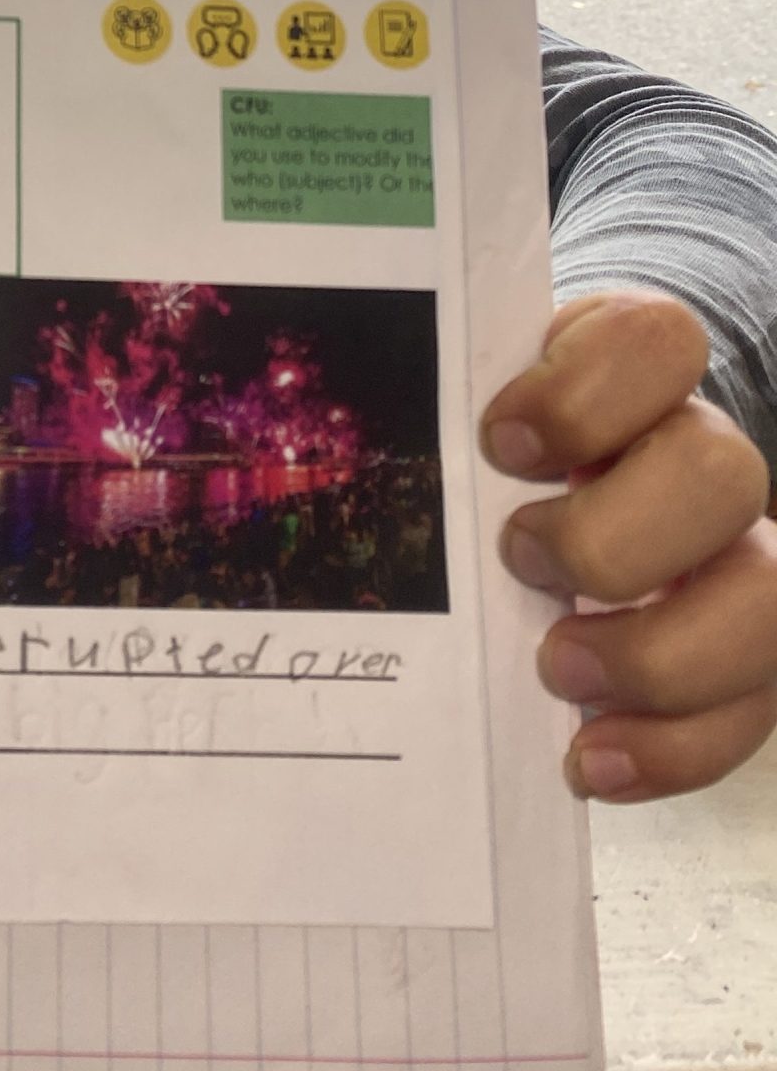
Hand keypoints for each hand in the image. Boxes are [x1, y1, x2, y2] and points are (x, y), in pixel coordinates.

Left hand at [482, 290, 776, 800]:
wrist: (559, 495)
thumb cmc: (504, 445)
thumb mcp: (478, 404)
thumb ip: (450, 415)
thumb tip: (364, 461)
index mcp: (632, 366)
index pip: (657, 338)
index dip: (586, 393)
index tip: (499, 444)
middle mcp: (703, 450)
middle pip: (719, 470)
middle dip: (614, 536)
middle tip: (520, 563)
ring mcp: (741, 552)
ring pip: (767, 598)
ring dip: (657, 656)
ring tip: (558, 672)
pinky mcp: (750, 656)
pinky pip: (750, 712)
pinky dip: (671, 749)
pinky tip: (590, 762)